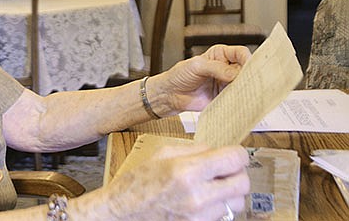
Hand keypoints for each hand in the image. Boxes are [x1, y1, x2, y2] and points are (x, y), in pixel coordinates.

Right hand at [102, 144, 249, 220]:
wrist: (122, 214)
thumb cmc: (136, 184)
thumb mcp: (161, 155)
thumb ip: (193, 150)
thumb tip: (216, 150)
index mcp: (186, 171)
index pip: (234, 159)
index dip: (236, 153)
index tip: (232, 153)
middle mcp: (197, 196)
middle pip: (243, 183)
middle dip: (237, 173)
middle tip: (225, 170)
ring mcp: (200, 216)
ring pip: (236, 203)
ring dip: (229, 193)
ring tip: (212, 187)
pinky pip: (223, 216)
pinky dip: (218, 207)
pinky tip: (202, 200)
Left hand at [149, 45, 250, 114]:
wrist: (170, 94)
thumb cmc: (179, 76)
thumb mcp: (196, 66)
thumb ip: (216, 68)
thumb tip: (235, 74)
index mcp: (220, 54)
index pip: (241, 53)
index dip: (247, 59)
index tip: (248, 68)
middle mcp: (227, 67)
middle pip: (247, 69)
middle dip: (249, 76)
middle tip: (249, 83)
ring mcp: (227, 83)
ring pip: (245, 84)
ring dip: (246, 89)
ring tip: (243, 93)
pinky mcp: (225, 97)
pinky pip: (237, 98)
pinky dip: (240, 100)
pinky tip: (239, 102)